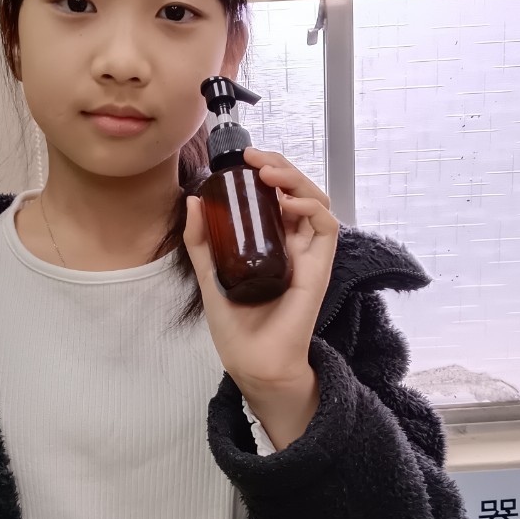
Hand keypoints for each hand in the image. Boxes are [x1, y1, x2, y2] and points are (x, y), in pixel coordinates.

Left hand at [183, 147, 339, 394]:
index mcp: (269, 241)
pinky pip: (326, 228)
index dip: (265, 171)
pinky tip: (288, 203)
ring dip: (296, 180)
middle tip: (254, 158)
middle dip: (280, 166)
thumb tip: (193, 200)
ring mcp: (307, 253)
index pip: (276, 194)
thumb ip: (201, 240)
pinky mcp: (319, 267)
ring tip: (269, 173)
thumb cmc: (235, 324)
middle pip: (297, 191)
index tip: (243, 160)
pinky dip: (311, 208)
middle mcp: (292, 242)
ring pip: (315, 201)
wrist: (251, 360)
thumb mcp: (208, 273)